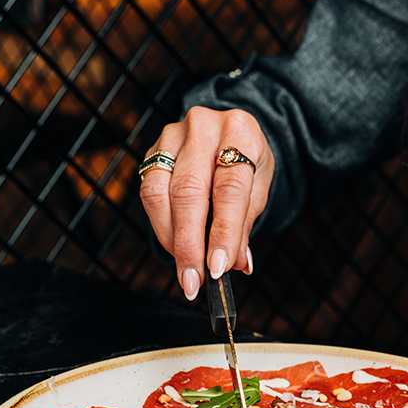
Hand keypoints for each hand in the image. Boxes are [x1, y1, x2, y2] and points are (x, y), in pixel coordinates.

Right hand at [140, 106, 274, 299]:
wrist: (230, 130)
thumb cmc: (247, 161)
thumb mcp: (259, 186)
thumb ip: (245, 223)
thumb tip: (235, 263)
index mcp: (240, 131)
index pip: (230, 189)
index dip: (223, 232)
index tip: (218, 268)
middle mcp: (203, 127)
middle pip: (189, 192)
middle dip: (190, 244)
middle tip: (194, 280)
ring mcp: (173, 135)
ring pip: (160, 193)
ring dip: (171, 239)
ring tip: (185, 269)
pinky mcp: (153, 149)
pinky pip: (148, 192)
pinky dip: (161, 226)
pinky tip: (175, 245)